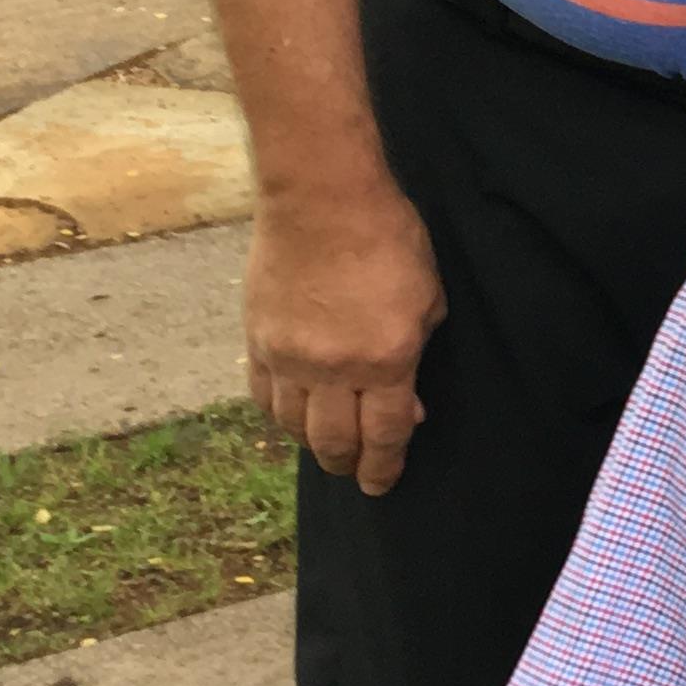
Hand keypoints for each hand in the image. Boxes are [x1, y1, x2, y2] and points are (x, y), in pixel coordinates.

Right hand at [245, 182, 444, 495]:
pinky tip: (291, 417)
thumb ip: (417, 355)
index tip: (382, 485)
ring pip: (293, 426)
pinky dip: (278, 415)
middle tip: (356, 472)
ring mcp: (288, 357)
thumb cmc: (389, 240)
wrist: (321, 199)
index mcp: (385, 360)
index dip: (384, 467)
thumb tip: (407, 406)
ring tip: (326, 447)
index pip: (384, 434)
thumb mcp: (427, 298)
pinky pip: (263, 396)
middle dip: (348, 464)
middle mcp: (332, 369)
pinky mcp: (258, 340)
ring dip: (311, 444)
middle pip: (334, 442)